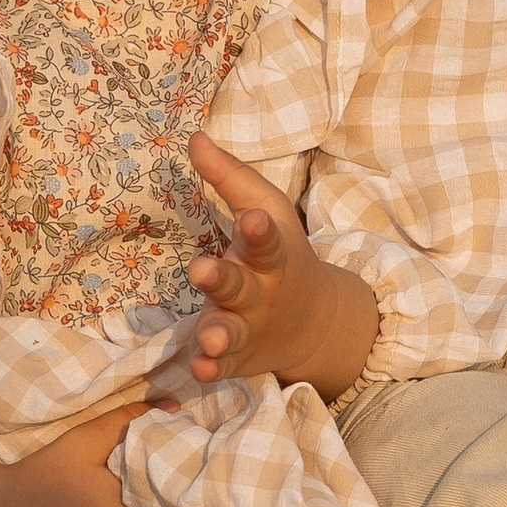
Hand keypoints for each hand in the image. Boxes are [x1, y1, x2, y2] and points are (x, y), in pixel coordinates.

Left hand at [185, 130, 379, 401]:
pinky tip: (199, 371)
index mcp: (269, 253)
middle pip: (240, 286)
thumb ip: (229, 177)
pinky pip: (222, 366)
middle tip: (201, 271)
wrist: (314, 321)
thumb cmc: (277, 255)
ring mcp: (250, 328)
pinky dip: (211, 369)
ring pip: (230, 331)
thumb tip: (193, 136)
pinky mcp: (236, 358)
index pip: (265, 239)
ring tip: (206, 339)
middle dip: (221, 279)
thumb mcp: (266, 211)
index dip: (259, 230)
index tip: (253, 219)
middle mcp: (261, 292)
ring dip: (218, 334)